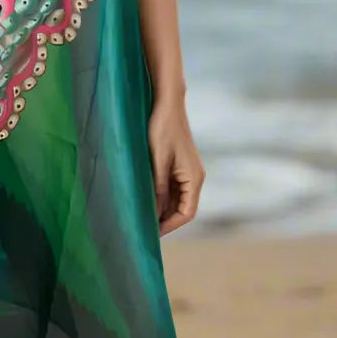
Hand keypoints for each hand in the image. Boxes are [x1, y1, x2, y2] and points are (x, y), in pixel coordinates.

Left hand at [147, 98, 205, 236]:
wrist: (167, 104)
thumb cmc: (162, 129)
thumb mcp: (157, 161)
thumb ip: (158, 188)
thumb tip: (154, 213)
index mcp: (194, 178)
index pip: (187, 213)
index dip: (170, 225)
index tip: (152, 234)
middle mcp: (195, 177)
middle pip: (183, 209)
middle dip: (165, 220)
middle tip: (144, 229)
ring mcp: (188, 171)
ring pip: (178, 200)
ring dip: (163, 209)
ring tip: (143, 217)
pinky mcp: (180, 165)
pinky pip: (174, 188)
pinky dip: (162, 197)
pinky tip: (147, 199)